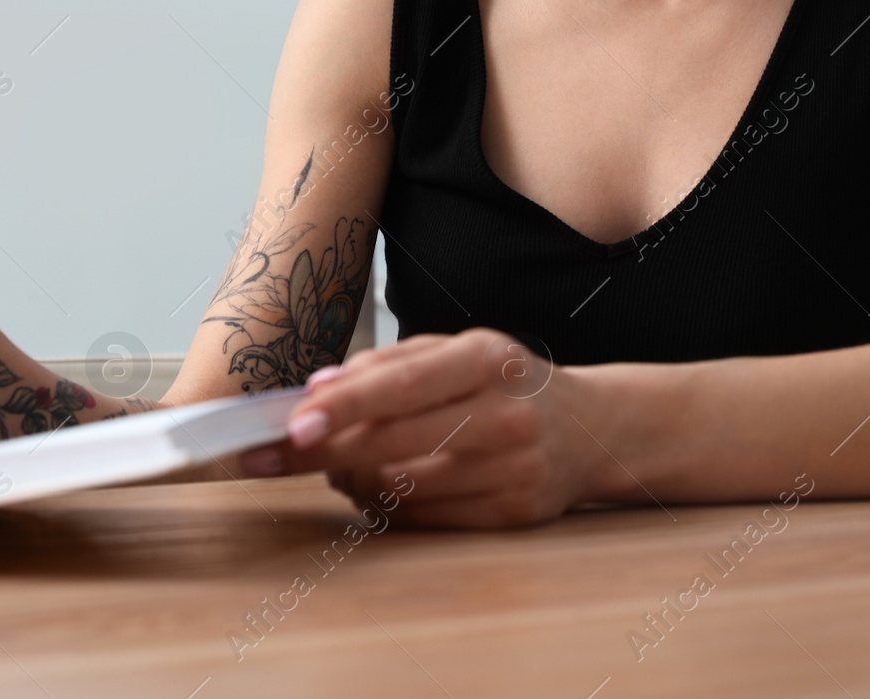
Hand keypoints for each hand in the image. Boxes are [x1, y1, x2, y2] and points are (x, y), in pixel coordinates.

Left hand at [241, 329, 593, 527]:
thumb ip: (386, 364)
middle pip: (397, 441)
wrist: (592, 429)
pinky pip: (426, 517)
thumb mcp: (455, 351)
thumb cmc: (503, 383)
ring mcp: (515, 468)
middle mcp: (506, 413)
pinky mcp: (515, 513)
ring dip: (350, 481)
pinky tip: (371, 488)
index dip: (345, 406)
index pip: (404, 383)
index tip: (294, 423)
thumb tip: (316, 389)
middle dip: (326, 452)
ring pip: (405, 487)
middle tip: (276, 456)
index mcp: (487, 358)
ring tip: (334, 466)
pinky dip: (384, 506)